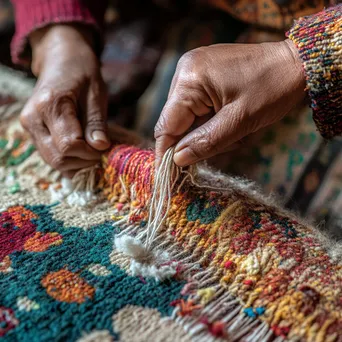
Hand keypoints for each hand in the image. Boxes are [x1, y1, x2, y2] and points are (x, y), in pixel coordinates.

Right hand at [21, 25, 109, 176]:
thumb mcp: (96, 94)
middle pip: (58, 158)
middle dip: (84, 161)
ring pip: (53, 161)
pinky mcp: (33, 132)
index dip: (90, 153)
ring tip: (93, 150)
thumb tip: (100, 147)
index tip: (106, 147)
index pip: (69, 145)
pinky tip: (83, 152)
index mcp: (49, 105)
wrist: (60, 59)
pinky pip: (51, 156)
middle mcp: (33, 119)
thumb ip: (96, 122)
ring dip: (77, 163)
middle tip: (102, 151)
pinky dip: (69, 160)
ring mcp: (30, 127)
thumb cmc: (82, 73)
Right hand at [154, 40, 305, 166]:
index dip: (167, 151)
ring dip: (207, 130)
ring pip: (188, 116)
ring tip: (236, 129)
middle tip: (227, 144)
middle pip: (177, 121)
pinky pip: (198, 106)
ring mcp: (194, 69)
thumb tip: (177, 160)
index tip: (168, 175)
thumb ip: (205, 143)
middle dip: (197, 140)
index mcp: (191, 79)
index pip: (167, 124)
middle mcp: (186, 70)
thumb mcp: (239, 122)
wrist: (297, 62)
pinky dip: (211, 119)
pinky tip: (232, 118)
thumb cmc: (273, 89)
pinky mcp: (203, 72)